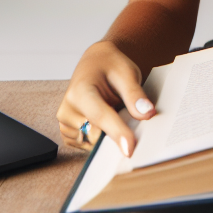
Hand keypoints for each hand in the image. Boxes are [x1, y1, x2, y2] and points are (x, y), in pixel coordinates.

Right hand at [57, 40, 156, 155]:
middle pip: (96, 135)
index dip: (117, 133)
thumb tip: (146, 114)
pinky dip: (101, 139)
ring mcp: (66, 123)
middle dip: (117, 134)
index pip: (100, 117)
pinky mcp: (69, 133)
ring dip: (109, 136)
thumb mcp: (127, 73)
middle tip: (132, 121)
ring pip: (93, 143)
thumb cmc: (111, 66)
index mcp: (79, 91)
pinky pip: (88, 146)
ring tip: (116, 114)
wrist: (96, 63)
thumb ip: (135, 94)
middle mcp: (67, 109)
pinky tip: (107, 123)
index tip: (130, 149)